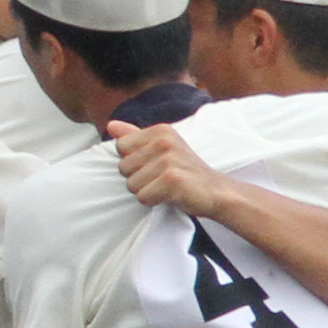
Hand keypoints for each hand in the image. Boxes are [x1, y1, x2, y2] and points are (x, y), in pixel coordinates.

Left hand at [107, 118, 228, 217]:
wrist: (216, 191)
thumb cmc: (186, 172)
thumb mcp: (163, 149)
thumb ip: (135, 136)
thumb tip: (111, 126)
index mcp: (160, 130)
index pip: (121, 147)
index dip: (133, 162)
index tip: (153, 166)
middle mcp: (164, 141)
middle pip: (123, 167)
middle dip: (138, 179)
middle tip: (161, 179)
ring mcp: (169, 159)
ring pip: (132, 184)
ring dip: (147, 191)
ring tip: (166, 187)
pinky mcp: (172, 179)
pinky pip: (143, 197)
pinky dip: (153, 201)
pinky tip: (170, 196)